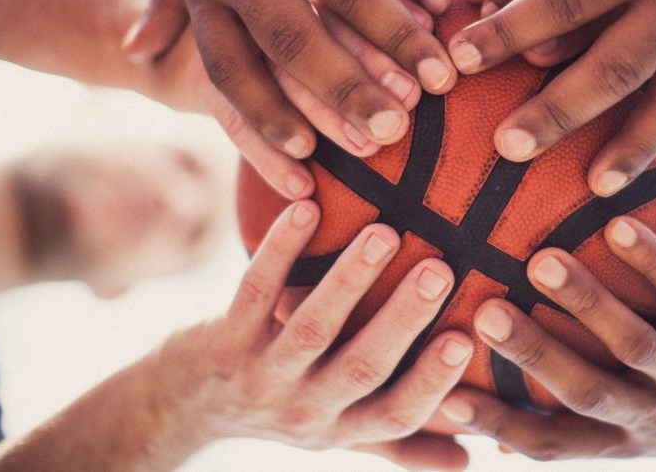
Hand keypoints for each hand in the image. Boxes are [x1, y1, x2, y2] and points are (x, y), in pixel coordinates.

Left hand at [124, 0, 455, 160]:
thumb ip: (165, 7)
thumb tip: (132, 58)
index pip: (232, 65)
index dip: (266, 112)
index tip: (307, 154)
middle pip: (293, 40)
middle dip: (346, 92)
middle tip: (391, 136)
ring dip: (398, 38)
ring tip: (440, 80)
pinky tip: (444, 3)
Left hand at [152, 201, 472, 470]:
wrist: (187, 406)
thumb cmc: (287, 407)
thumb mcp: (342, 433)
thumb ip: (403, 442)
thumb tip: (468, 459)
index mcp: (345, 427)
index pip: (398, 412)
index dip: (433, 381)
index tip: (466, 337)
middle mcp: (307, 409)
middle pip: (362, 367)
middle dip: (403, 318)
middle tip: (439, 268)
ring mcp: (263, 376)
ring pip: (312, 328)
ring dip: (349, 280)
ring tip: (383, 233)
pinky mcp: (225, 340)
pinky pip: (255, 292)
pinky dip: (280, 250)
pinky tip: (306, 210)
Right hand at [437, 217, 655, 459]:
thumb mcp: (637, 414)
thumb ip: (576, 399)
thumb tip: (495, 399)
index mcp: (622, 440)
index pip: (551, 443)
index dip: (496, 425)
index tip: (439, 397)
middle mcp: (654, 416)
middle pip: (586, 394)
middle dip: (534, 356)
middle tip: (484, 314)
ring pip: (634, 344)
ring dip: (587, 304)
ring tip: (542, 261)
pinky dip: (652, 262)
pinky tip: (617, 225)